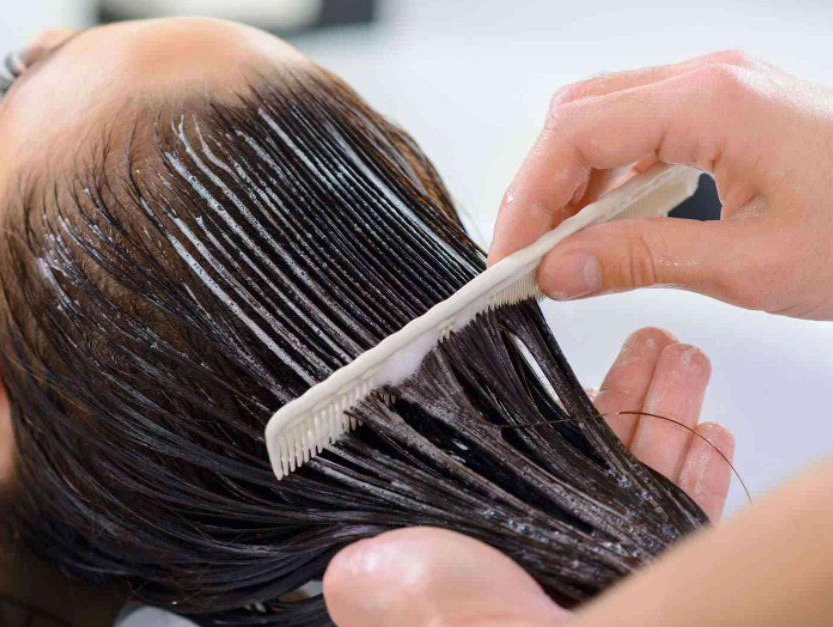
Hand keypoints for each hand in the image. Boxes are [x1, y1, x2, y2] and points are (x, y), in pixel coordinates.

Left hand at [322, 328, 734, 626]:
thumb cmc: (468, 613)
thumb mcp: (398, 581)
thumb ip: (384, 569)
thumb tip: (344, 573)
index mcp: (494, 546)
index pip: (522, 465)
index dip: (546, 410)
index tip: (563, 360)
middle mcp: (553, 557)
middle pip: (593, 458)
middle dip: (623, 392)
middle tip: (644, 342)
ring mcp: (613, 567)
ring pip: (643, 474)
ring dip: (665, 410)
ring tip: (679, 359)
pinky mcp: (662, 573)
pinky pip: (686, 516)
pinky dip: (698, 470)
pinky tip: (707, 428)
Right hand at [487, 50, 832, 319]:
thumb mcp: (750, 265)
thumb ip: (640, 261)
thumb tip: (558, 269)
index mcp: (714, 101)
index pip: (576, 133)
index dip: (528, 198)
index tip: (509, 258)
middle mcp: (710, 79)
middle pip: (578, 115)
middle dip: (540, 187)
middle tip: (526, 256)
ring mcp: (719, 89)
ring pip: (603, 118)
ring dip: (571, 182)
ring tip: (561, 247)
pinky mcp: (728, 111)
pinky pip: (640, 130)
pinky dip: (608, 176)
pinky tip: (606, 223)